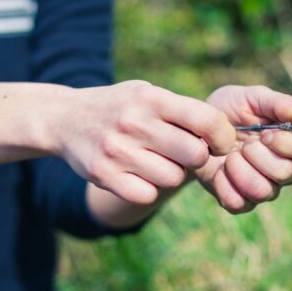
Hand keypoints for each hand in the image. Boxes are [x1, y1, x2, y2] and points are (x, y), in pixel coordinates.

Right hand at [53, 80, 235, 205]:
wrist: (65, 118)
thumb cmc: (120, 107)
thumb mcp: (146, 94)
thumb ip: (182, 111)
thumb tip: (226, 135)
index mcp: (150, 98)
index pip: (206, 120)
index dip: (224, 136)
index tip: (221, 144)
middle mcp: (134, 122)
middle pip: (195, 154)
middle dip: (199, 158)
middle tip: (187, 154)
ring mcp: (117, 150)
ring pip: (172, 178)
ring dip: (171, 174)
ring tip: (157, 161)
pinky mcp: (103, 175)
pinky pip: (147, 195)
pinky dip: (149, 189)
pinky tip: (140, 175)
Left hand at [195, 85, 291, 212]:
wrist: (195, 128)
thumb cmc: (230, 109)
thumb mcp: (252, 97)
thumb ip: (278, 103)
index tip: (268, 133)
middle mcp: (284, 168)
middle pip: (287, 174)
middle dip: (260, 155)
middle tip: (244, 143)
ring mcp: (264, 187)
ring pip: (264, 192)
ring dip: (241, 170)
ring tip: (230, 155)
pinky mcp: (240, 201)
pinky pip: (238, 203)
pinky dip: (224, 184)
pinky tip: (219, 169)